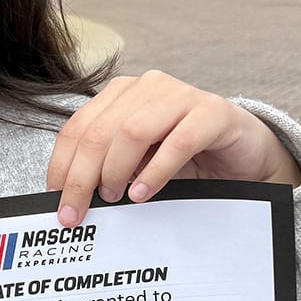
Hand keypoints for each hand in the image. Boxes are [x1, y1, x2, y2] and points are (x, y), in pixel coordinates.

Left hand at [46, 70, 300, 226]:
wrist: (244, 154)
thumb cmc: (186, 158)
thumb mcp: (137, 162)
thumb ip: (107, 168)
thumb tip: (70, 200)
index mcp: (120, 94)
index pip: (77, 128)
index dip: (62, 166)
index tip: (56, 202)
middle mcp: (146, 87)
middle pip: (99, 132)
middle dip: (81, 177)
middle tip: (76, 213)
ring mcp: (180, 95)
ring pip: (132, 131)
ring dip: (116, 170)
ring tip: (114, 198)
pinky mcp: (213, 112)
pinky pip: (177, 141)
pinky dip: (155, 171)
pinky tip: (143, 194)